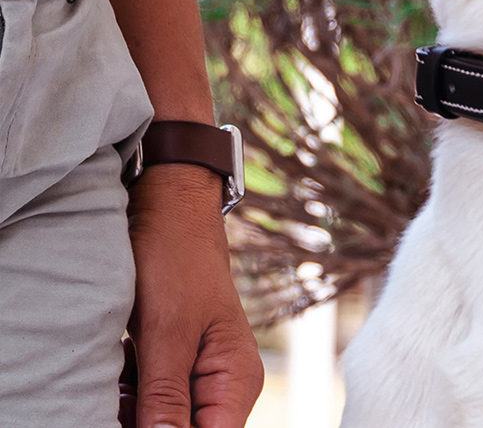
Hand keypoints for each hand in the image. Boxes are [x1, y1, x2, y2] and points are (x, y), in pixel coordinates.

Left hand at [127, 163, 263, 427]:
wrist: (169, 208)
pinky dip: (125, 399)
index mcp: (236, 381)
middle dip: (144, 424)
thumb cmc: (177, 258)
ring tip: (116, 378)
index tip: (137, 418)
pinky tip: (114, 374)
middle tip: (121, 394)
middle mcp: (224, 385)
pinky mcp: (173, 368)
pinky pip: (148, 405)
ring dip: (130, 413)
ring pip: (159, 424)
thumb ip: (166, 400)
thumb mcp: (166, 331)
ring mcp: (198, 377)